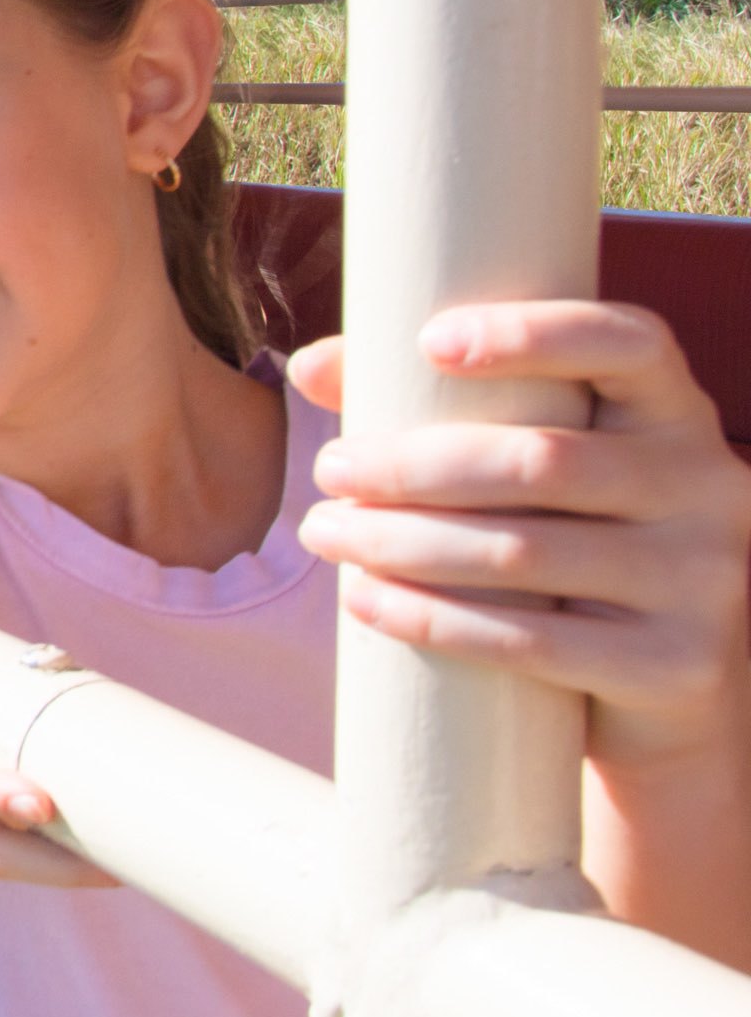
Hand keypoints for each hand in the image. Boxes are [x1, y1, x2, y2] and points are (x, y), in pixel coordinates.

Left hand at [292, 305, 750, 771]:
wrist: (665, 683)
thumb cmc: (572, 537)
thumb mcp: (530, 460)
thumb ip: (432, 404)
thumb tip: (309, 366)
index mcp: (675, 411)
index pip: (627, 342)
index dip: (533, 334)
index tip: (428, 342)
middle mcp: (708, 485)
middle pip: (542, 460)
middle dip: (412, 466)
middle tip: (329, 469)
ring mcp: (705, 580)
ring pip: (524, 552)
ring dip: (402, 544)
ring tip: (326, 533)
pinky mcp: (679, 665)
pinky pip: (532, 642)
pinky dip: (433, 620)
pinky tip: (366, 601)